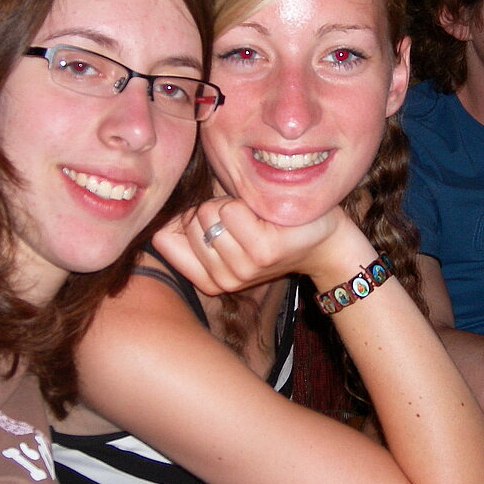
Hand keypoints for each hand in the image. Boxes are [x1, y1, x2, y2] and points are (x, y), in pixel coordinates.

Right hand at [152, 197, 345, 294]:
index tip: (218, 222)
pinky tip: (268, 218)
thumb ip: (192, 230)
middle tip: (247, 221)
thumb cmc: (271, 229)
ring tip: (258, 220)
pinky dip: (247, 204)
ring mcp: (243, 269)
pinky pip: (231, 211)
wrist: (323, 239)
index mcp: (209, 280)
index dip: (185, 219)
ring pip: (209, 213)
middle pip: (191, 221)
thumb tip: (160, 216)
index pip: (164, 239)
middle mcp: (224, 280)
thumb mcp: (226, 236)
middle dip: (215, 209)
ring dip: (233, 205)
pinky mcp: (262, 252)